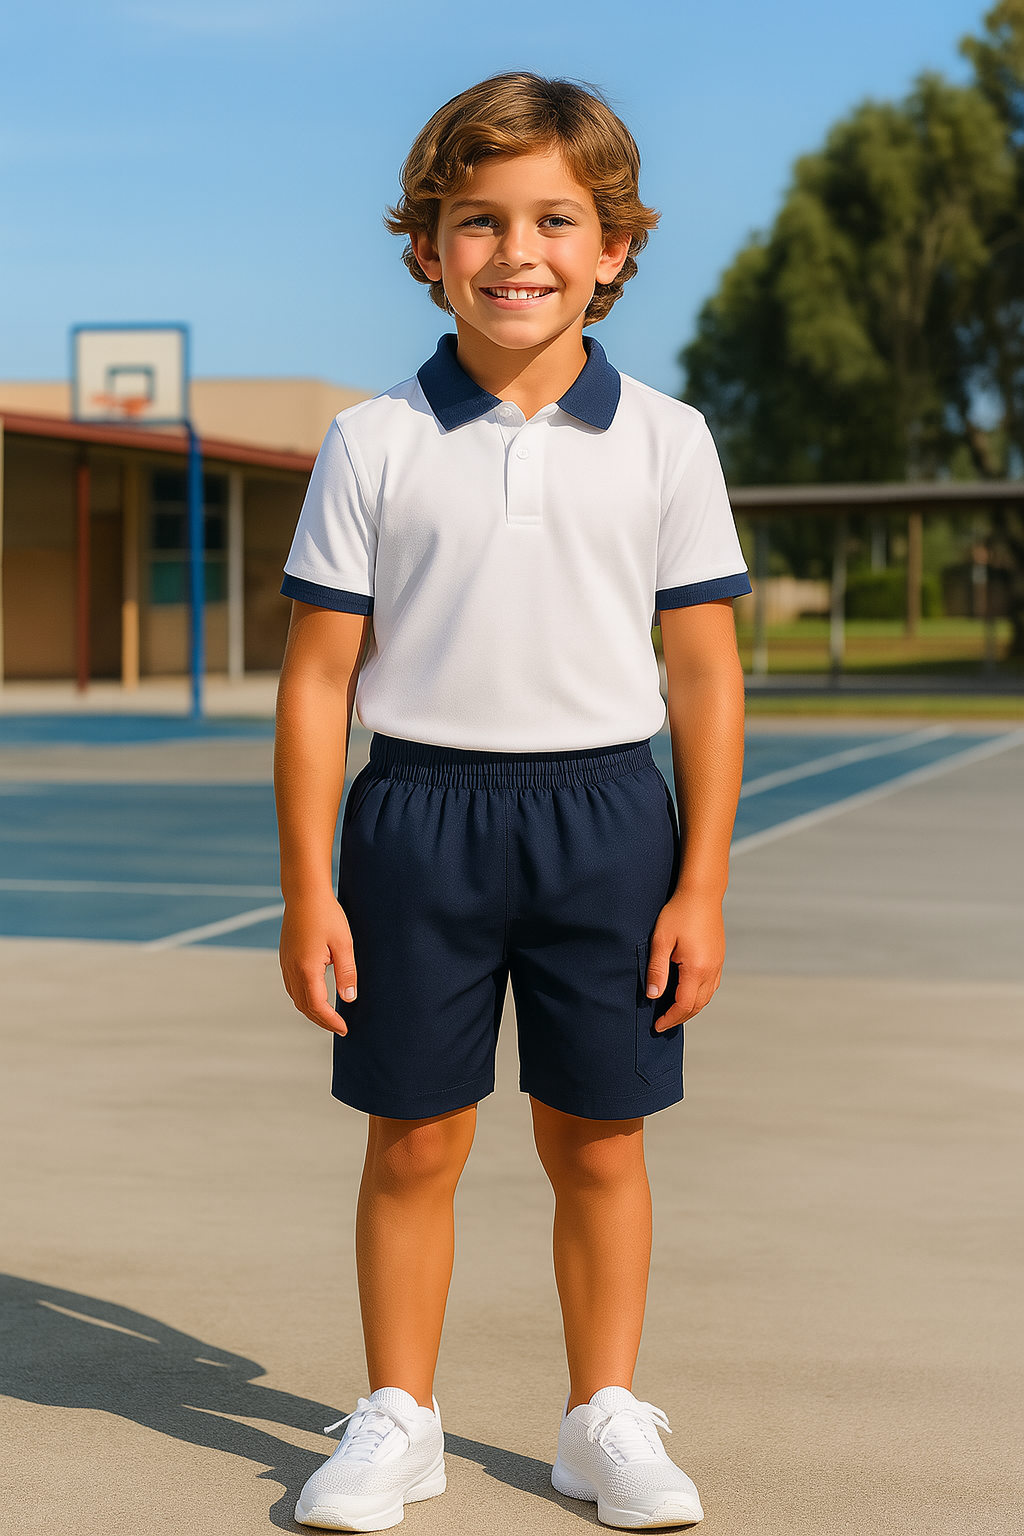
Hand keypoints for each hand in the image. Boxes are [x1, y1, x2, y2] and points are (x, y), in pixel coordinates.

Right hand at [279, 894, 356, 1033]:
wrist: (304, 893)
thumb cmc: (326, 915)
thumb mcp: (343, 944)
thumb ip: (347, 973)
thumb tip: (348, 999)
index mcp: (306, 969)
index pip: (318, 1006)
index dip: (330, 1021)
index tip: (344, 1029)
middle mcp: (292, 970)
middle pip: (304, 1006)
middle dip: (321, 1021)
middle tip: (338, 1028)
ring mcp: (285, 964)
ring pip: (296, 998)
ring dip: (311, 1011)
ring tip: (328, 1017)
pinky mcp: (285, 957)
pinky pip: (292, 986)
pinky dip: (303, 998)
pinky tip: (314, 996)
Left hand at [645, 889, 724, 1029]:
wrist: (701, 893)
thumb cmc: (679, 912)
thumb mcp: (661, 940)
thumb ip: (657, 970)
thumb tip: (653, 995)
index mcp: (697, 968)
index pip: (684, 1005)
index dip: (670, 1019)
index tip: (657, 1026)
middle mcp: (711, 969)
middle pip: (698, 1005)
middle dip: (680, 1018)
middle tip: (663, 1023)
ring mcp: (718, 964)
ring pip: (707, 997)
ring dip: (691, 1008)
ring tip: (674, 1012)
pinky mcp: (719, 957)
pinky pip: (712, 985)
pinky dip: (700, 996)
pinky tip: (688, 993)